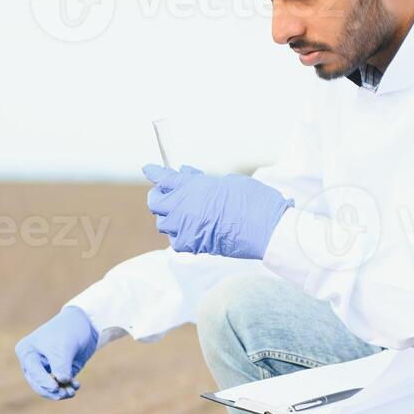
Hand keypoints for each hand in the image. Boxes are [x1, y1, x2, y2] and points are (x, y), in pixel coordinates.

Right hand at [15, 306, 98, 399]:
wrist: (85, 324)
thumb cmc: (69, 330)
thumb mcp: (64, 347)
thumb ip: (60, 366)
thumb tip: (61, 382)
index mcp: (26, 351)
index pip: (33, 372)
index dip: (43, 382)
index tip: (56, 387)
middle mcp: (32, 361)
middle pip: (38, 384)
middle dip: (52, 391)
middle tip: (65, 394)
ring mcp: (44, 368)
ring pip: (48, 388)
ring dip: (60, 392)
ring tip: (72, 391)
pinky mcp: (57, 372)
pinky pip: (59, 385)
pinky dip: (67, 388)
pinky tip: (76, 385)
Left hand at [143, 164, 291, 259]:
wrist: (264, 228)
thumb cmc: (252, 200)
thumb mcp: (227, 182)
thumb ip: (203, 181)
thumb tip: (190, 176)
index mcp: (191, 185)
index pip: (163, 177)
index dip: (154, 172)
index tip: (148, 169)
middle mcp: (182, 206)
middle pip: (155, 201)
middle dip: (159, 196)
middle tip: (166, 194)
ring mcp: (185, 227)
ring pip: (163, 223)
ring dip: (168, 218)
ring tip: (180, 215)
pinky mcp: (193, 245)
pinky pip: (176, 241)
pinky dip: (178, 236)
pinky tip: (188, 232)